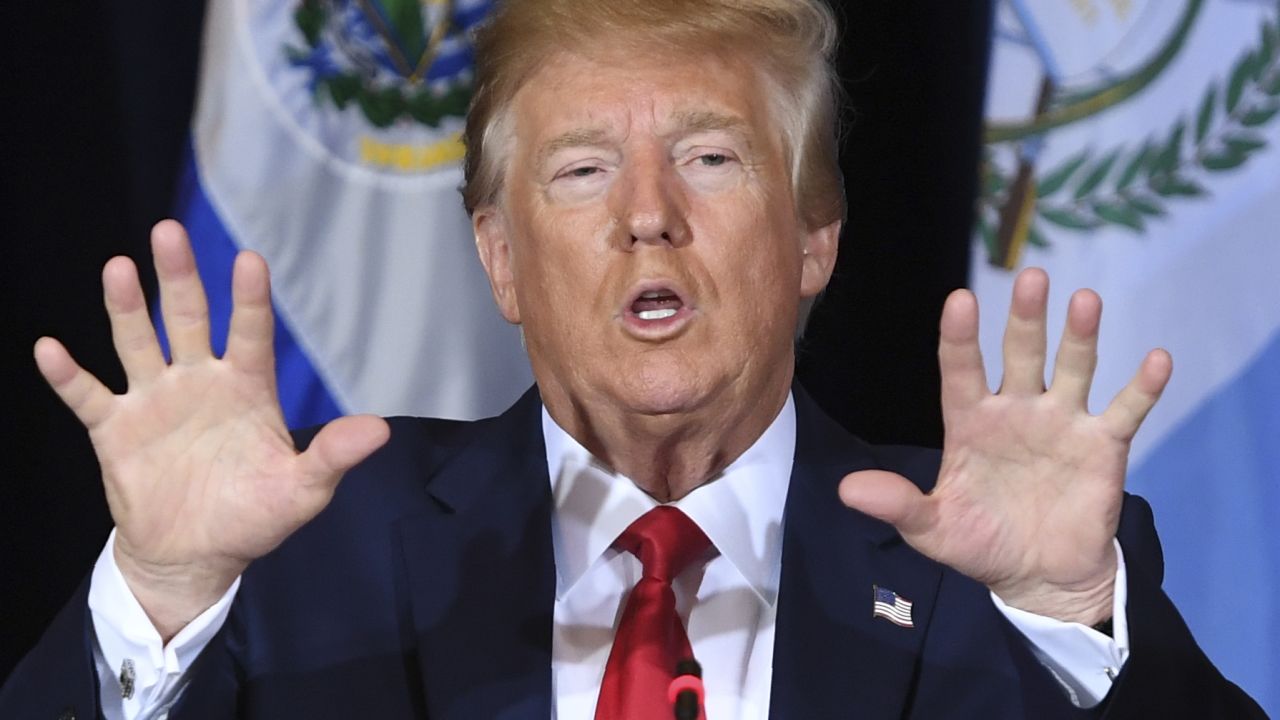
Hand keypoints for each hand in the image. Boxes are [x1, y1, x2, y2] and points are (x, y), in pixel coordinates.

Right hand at [33, 220, 388, 640]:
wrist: (195, 555)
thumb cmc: (254, 515)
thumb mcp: (303, 491)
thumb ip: (333, 457)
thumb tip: (380, 430)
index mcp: (247, 388)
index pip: (250, 333)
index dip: (250, 299)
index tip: (250, 260)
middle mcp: (199, 382)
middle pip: (188, 318)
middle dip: (179, 277)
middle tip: (169, 231)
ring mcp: (155, 401)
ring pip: (138, 342)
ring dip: (126, 308)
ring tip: (118, 268)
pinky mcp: (115, 429)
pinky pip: (88, 395)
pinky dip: (68, 375)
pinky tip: (50, 348)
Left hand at [838, 268, 1170, 623]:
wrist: (1038, 576)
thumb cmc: (980, 543)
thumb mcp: (932, 529)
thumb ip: (897, 505)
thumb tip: (847, 491)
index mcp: (971, 423)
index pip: (961, 371)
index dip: (960, 338)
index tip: (959, 300)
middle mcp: (1017, 411)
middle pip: (1021, 354)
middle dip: (1026, 317)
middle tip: (1030, 276)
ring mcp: (1062, 423)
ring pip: (1073, 368)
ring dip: (1081, 336)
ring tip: (1085, 300)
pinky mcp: (1103, 445)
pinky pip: (1126, 410)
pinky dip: (1142, 387)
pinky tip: (1157, 359)